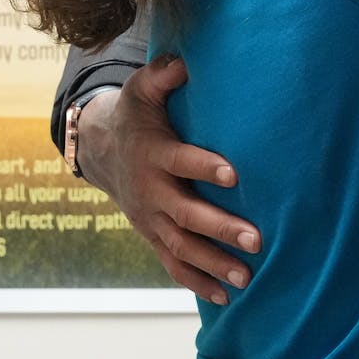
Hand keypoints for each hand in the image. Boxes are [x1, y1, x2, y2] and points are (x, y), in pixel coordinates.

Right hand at [76, 52, 260, 304]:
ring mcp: (150, 217)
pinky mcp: (152, 234)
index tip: (235, 174)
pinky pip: (172, 264)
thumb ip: (163, 74)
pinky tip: (224, 296)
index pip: (181, 161)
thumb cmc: (135, 114)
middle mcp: (151, 190)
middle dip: (220, 228)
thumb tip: (186, 61)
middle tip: (256, 239)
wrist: (101, 148)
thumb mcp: (142, 88)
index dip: (205, 166)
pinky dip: (195, 282)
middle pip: (185, 213)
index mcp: (154, 153)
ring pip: (181, 246)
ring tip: (247, 276)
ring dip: (213, 263)